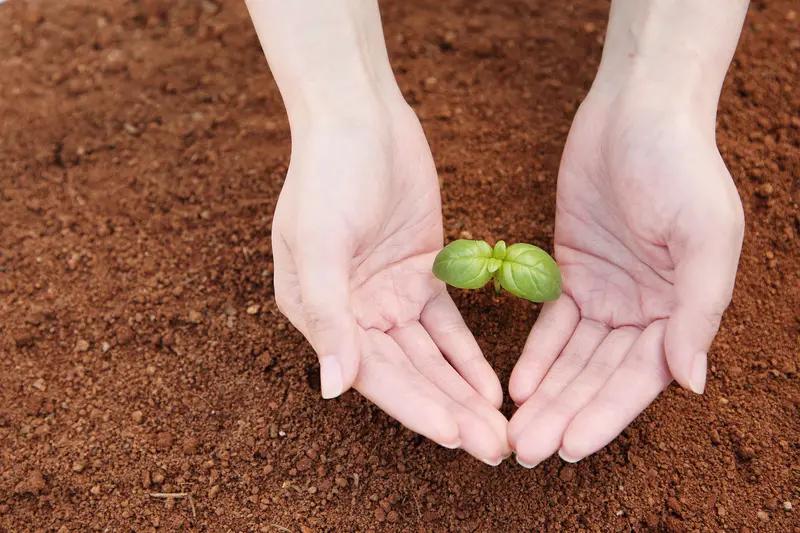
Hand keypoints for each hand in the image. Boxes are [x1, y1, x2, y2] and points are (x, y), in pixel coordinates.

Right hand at [272, 105, 508, 464]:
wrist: (360, 119)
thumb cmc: (327, 175)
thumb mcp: (319, 242)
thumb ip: (328, 314)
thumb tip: (332, 386)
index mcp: (317, 313)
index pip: (372, 374)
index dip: (415, 407)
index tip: (456, 436)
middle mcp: (352, 314)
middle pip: (408, 375)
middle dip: (450, 412)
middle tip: (495, 448)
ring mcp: (388, 296)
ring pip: (432, 358)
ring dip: (464, 393)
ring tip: (501, 429)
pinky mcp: (422, 274)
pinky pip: (448, 327)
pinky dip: (468, 356)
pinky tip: (493, 387)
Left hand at [508, 86, 743, 466]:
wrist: (637, 110)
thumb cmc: (681, 166)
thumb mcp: (705, 236)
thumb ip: (698, 310)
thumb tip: (691, 383)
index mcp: (684, 308)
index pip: (641, 377)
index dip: (605, 414)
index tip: (569, 448)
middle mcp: (646, 308)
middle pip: (599, 375)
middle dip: (565, 414)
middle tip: (525, 452)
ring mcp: (607, 291)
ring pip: (573, 357)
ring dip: (545, 394)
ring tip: (513, 430)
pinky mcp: (571, 270)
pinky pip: (552, 322)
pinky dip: (536, 353)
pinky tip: (515, 384)